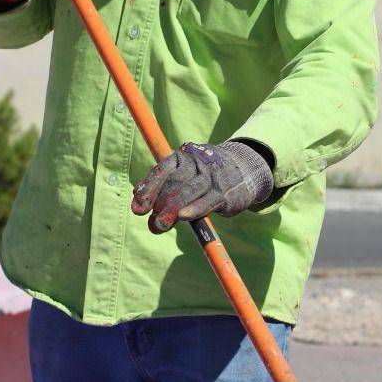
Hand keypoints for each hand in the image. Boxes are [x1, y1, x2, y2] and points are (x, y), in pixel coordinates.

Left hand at [131, 140, 273, 233]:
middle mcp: (196, 162)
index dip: (148, 190)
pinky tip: (183, 217)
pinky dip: (195, 208)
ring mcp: (212, 175)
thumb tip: (137, 192)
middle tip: (152, 224)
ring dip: (173, 209)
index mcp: (182, 156)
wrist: (244, 168)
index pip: (162, 171)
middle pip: (175, 182)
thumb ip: (162, 181)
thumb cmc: (205, 174)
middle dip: (160, 203)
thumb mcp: (184, 172)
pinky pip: (209, 200)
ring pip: (190, 191)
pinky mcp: (225, 191)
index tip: (137, 210)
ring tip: (160, 226)